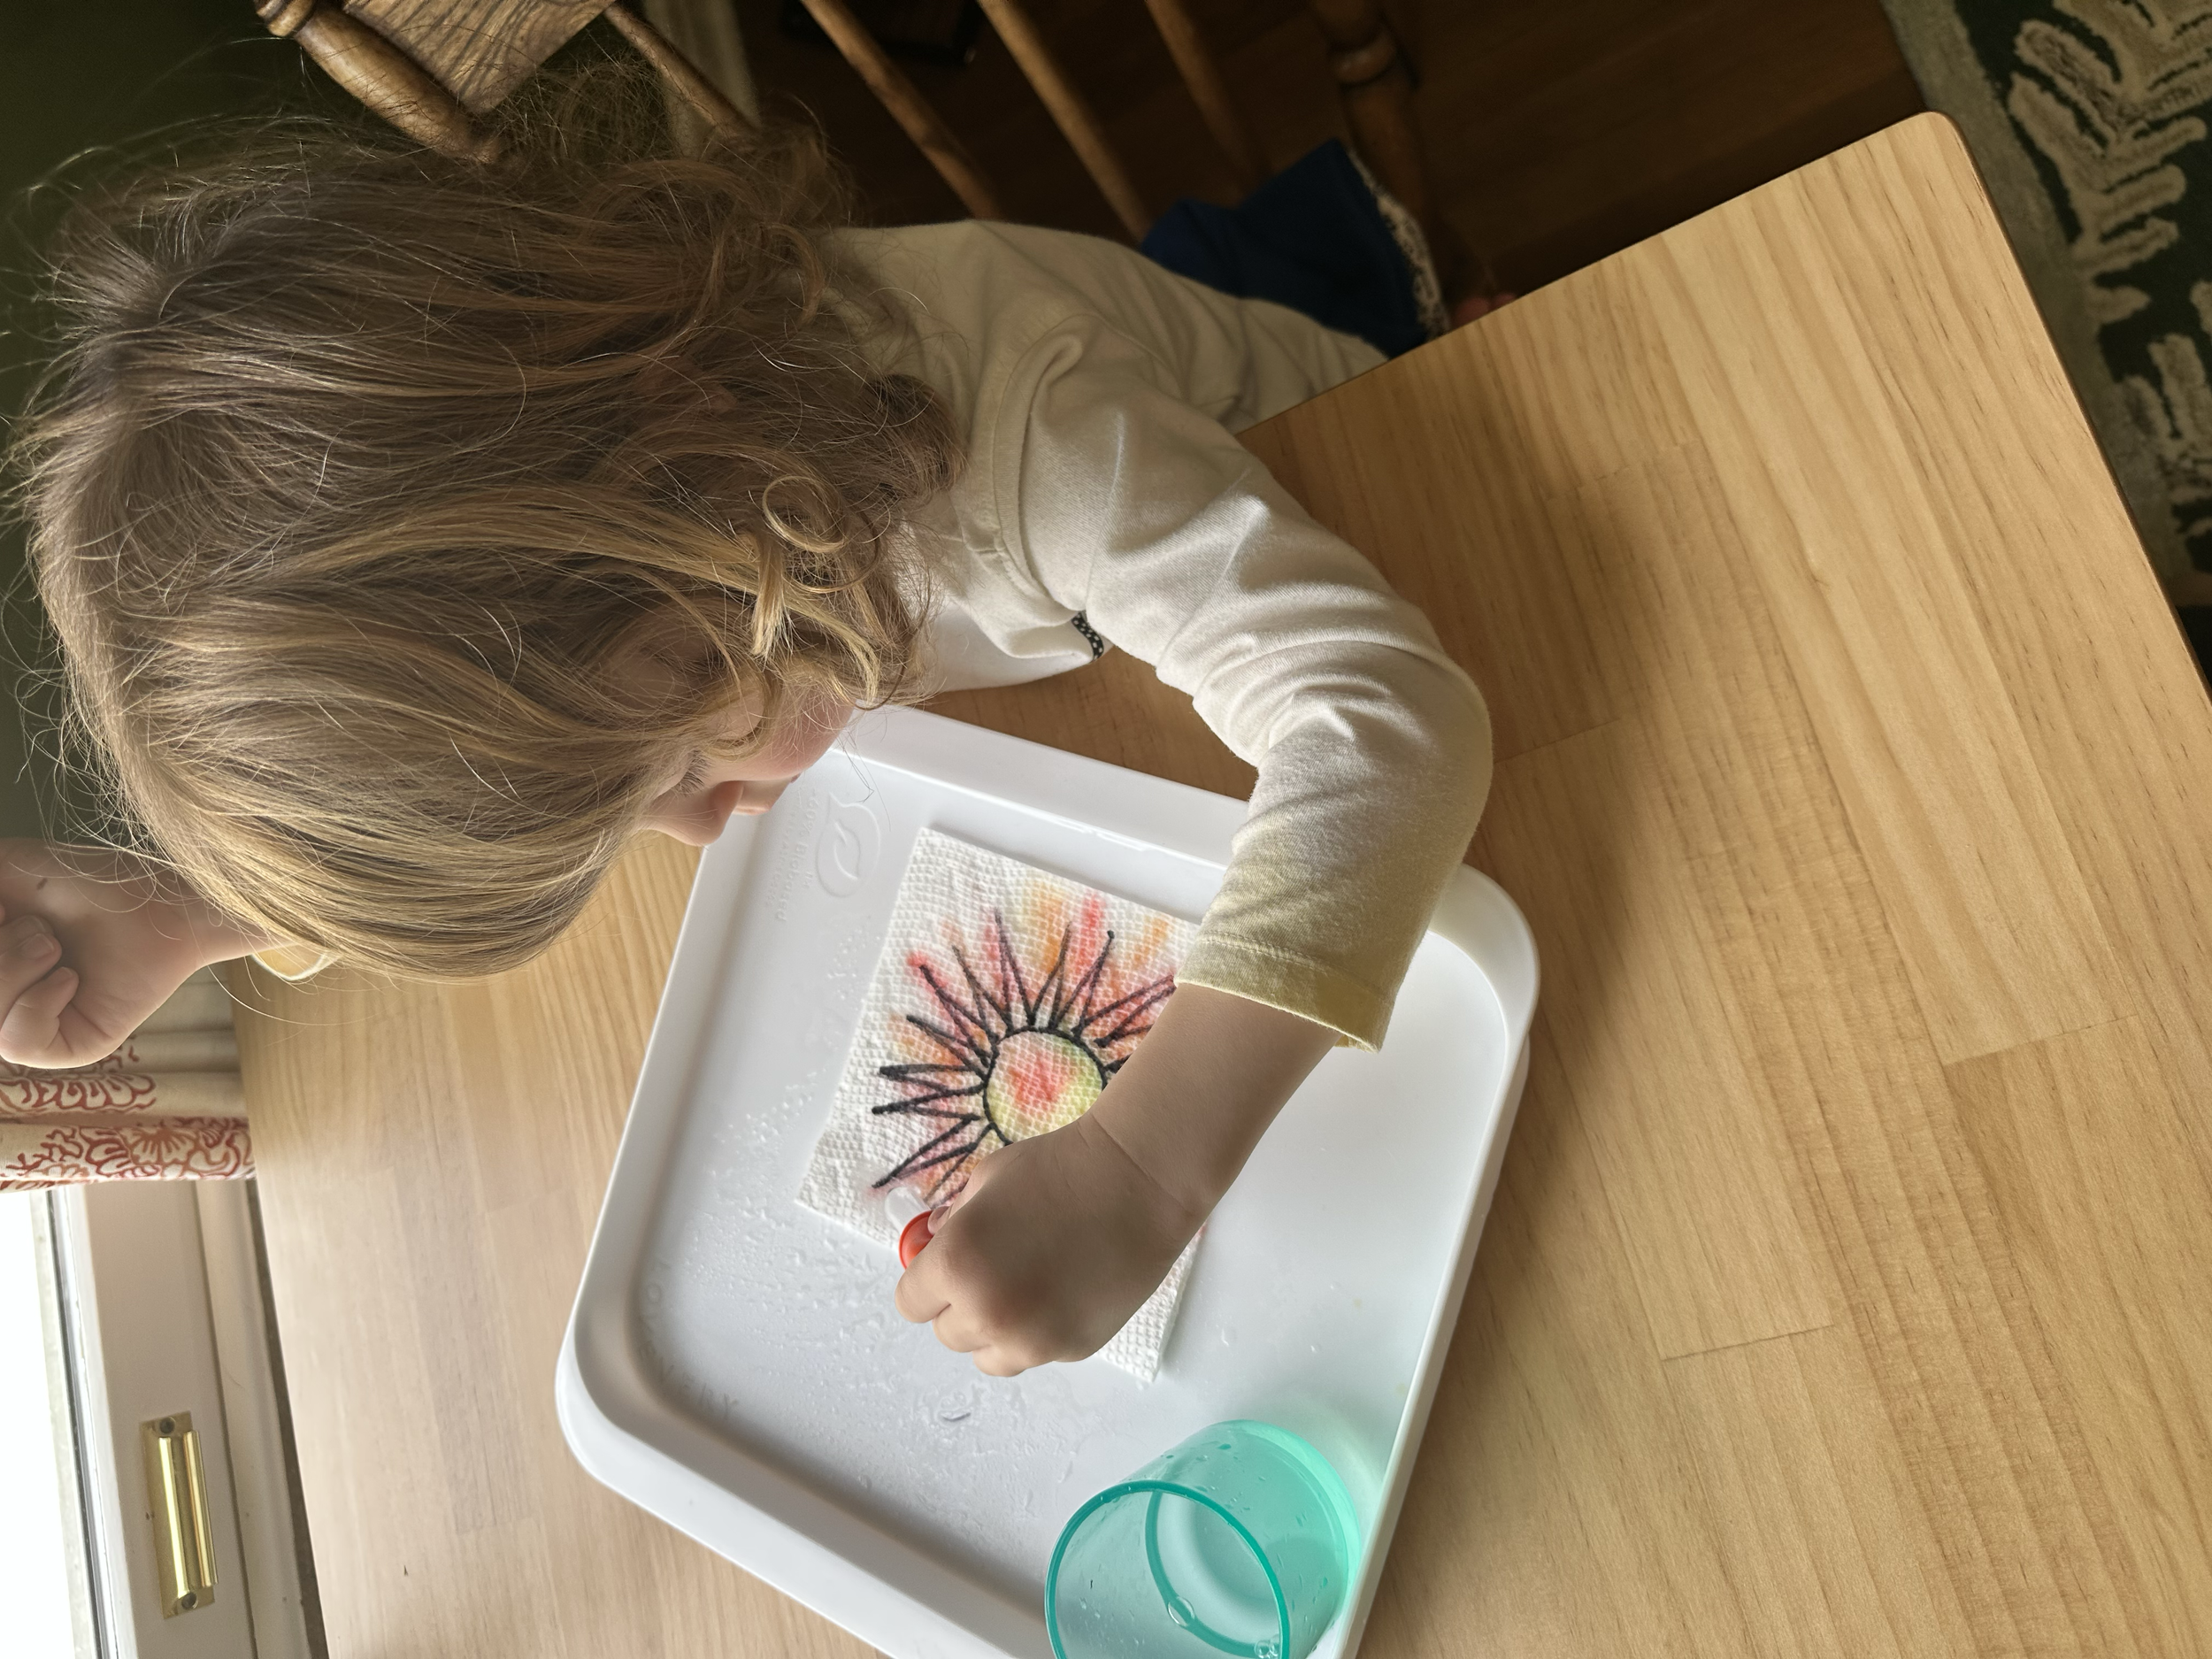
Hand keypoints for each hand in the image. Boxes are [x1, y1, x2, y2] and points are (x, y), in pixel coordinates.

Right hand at [0, 840, 264, 1068]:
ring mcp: (37, 1024)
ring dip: (14, 968)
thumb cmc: (104, 883)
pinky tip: (70, 977)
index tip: (13, 913)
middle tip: (43, 933)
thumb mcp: (16, 868)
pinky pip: (20, 1046)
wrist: (177, 903)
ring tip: (55, 947)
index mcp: (1, 963)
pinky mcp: (74, 1046)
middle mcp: (10, 998)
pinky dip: (36, 1005)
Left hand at [894, 984, 1337, 1375]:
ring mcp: (1032, 1339)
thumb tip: (933, 1250)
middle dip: (962, 1304)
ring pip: (989, 1356)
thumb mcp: (983, 1181)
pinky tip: (1065, 1290)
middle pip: (948, 1334)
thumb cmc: (1055, 1167)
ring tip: (1028, 1287)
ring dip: (996, 1329)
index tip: (950, 1265)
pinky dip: (1040, 1331)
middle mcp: (986, 1312)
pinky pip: (1035, 1353)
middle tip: (997, 1268)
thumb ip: (952, 1225)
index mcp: (954, 1265)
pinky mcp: (1073, 1350)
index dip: (928, 1281)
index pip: (911, 1303)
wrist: (1137, 1182)